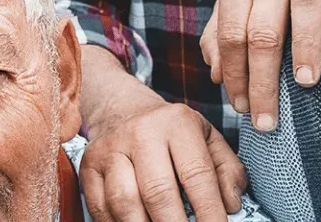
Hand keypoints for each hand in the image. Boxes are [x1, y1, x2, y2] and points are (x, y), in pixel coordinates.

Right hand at [79, 96, 244, 221]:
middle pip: (158, 192)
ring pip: (124, 202)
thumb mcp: (208, 138)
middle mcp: (142, 133)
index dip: (209, 211)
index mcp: (178, 123)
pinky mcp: (88, 166)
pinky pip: (100, 207)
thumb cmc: (172, 132)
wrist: (123, 109)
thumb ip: (226, 169)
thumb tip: (231, 204)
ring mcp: (110, 149)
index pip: (197, 174)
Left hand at [203, 0, 320, 128]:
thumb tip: (215, 74)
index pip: (232, 34)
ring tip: (307, 82)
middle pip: (263, 29)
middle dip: (263, 80)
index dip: (235, 76)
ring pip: (303, 2)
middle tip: (269, 118)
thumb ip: (221, 33)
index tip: (243, 109)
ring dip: (306, 46)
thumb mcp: (240, 0)